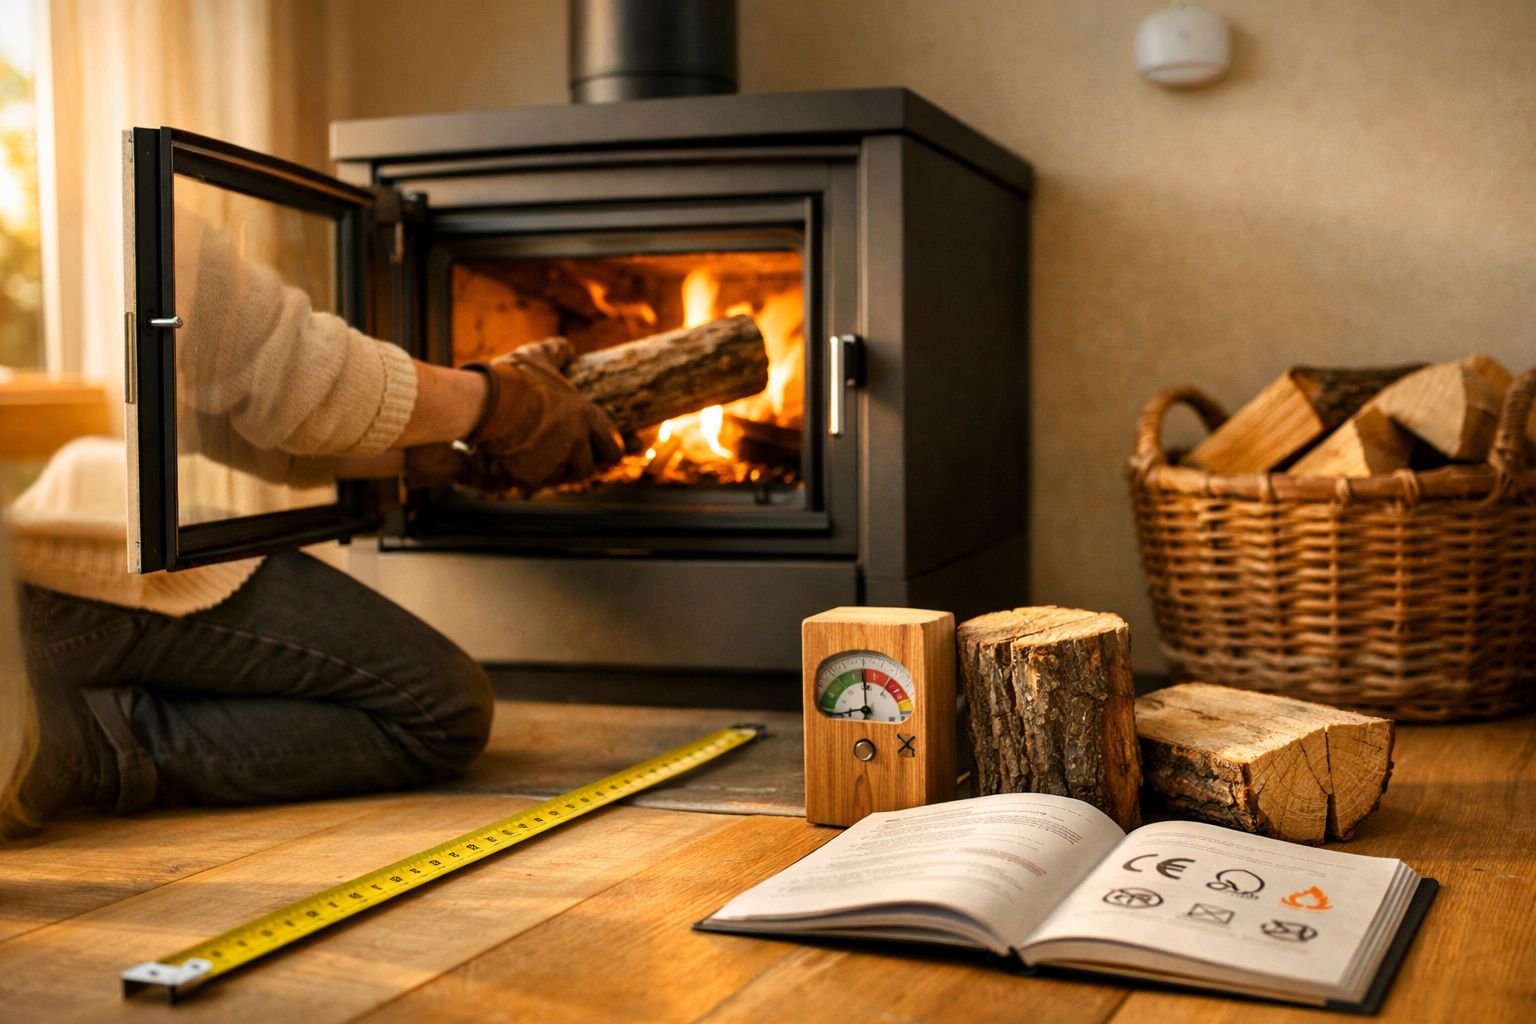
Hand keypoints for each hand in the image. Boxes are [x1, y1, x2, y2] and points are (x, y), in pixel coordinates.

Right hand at [405, 340, 621, 493]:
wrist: (489, 404)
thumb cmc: (514, 379)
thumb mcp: (537, 357)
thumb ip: (554, 351)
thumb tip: (566, 345)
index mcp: (585, 415)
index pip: (612, 443)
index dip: (612, 450)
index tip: (609, 454)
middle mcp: (577, 441)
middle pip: (590, 467)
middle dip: (584, 467)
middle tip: (573, 464)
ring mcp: (557, 461)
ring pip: (565, 476)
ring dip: (558, 472)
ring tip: (544, 461)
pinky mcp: (535, 477)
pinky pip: (538, 482)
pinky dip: (532, 476)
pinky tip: (522, 465)